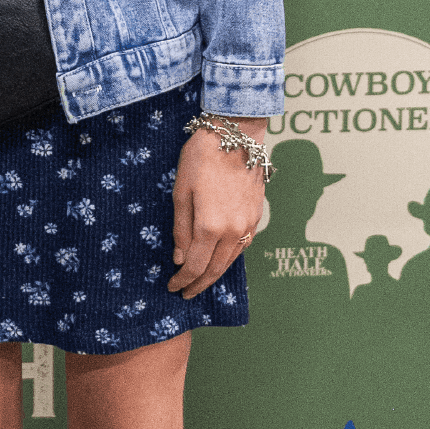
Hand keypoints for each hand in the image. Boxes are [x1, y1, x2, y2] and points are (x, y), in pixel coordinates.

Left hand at [169, 120, 266, 297]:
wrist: (235, 135)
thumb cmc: (201, 158)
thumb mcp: (181, 191)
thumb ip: (181, 228)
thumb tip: (179, 258)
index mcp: (211, 226)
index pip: (195, 265)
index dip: (183, 280)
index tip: (172, 287)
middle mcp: (233, 232)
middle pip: (215, 269)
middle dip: (198, 284)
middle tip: (185, 292)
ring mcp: (248, 226)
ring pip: (231, 261)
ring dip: (214, 274)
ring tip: (200, 281)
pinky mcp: (256, 218)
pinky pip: (241, 247)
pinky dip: (229, 259)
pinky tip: (219, 260)